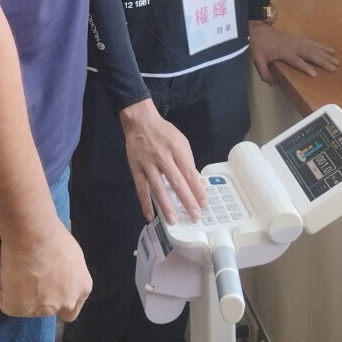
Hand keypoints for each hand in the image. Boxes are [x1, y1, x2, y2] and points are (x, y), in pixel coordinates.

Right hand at [0, 220, 91, 320]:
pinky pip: (6, 301)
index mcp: (82, 289)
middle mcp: (66, 304)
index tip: (50, 287)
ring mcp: (42, 310)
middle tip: (31, 276)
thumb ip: (68, 273)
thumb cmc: (53, 235)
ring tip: (20, 266)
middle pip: (50, 308)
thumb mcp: (71, 255)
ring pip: (28, 305)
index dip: (59, 298)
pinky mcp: (17, 309)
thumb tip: (56, 274)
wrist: (33, 234)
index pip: (73, 307)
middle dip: (41, 296)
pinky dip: (4, 288)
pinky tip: (10, 269)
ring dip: (22, 292)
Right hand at [120, 98, 206, 223]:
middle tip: (194, 217)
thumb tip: (195, 181)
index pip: (190, 173)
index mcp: (177, 150)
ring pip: (158, 188)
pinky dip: (145, 203)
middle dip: (187, 201)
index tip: (204, 205)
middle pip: (177, 182)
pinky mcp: (136, 168)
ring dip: (166, 206)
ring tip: (173, 221)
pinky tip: (150, 215)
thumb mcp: (181, 141)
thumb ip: (187, 160)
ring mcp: (148, 164)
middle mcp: (163, 157)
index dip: (198, 190)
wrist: (140, 121)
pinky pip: (141, 188)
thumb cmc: (164, 132)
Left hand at [250, 23, 337, 83]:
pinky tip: (330, 49)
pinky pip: (313, 42)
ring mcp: (298, 41)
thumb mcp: (257, 59)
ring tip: (336, 60)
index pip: (297, 61)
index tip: (314, 74)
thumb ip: (264, 72)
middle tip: (334, 68)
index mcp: (284, 52)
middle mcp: (294, 46)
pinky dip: (322, 46)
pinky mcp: (299, 39)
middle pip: (310, 54)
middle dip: (323, 61)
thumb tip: (271, 83)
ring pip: (314, 48)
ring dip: (326, 54)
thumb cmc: (259, 46)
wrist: (259, 30)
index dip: (305, 67)